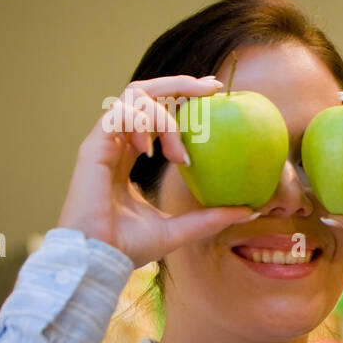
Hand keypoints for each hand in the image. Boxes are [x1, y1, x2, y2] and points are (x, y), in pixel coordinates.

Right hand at [57, 75, 257, 268]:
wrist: (100, 259)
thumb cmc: (130, 247)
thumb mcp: (180, 229)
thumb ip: (210, 216)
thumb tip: (249, 209)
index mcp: (129, 158)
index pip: (153, 114)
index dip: (181, 98)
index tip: (213, 94)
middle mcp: (115, 144)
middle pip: (143, 94)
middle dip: (178, 83)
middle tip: (210, 87)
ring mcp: (102, 143)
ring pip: (133, 98)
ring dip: (164, 118)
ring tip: (180, 155)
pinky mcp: (93, 147)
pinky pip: (119, 114)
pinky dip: (142, 124)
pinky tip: (152, 150)